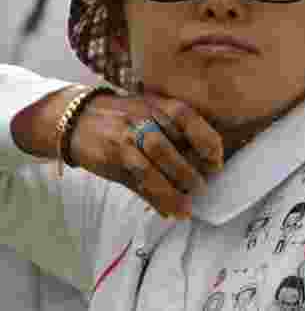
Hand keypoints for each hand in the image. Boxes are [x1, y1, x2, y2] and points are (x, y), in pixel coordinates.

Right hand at [67, 91, 224, 218]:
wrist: (76, 118)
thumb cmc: (124, 118)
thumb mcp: (151, 115)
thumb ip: (176, 135)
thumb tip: (208, 165)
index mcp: (158, 105)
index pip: (186, 117)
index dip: (205, 140)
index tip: (216, 162)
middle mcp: (141, 119)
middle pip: (167, 146)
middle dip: (188, 170)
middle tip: (203, 187)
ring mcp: (124, 139)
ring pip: (149, 166)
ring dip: (171, 189)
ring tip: (187, 206)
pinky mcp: (112, 158)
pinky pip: (135, 180)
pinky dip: (154, 198)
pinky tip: (168, 211)